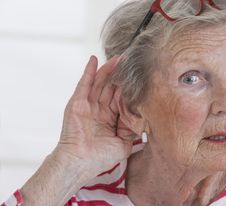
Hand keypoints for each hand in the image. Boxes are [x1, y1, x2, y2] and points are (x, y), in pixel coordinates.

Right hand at [55, 55, 134, 176]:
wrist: (80, 163)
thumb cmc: (100, 158)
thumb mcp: (123, 143)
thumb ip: (132, 130)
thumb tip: (143, 118)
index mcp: (109, 119)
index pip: (120, 99)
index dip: (128, 88)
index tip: (139, 77)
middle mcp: (99, 110)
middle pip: (111, 88)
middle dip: (120, 75)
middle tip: (129, 61)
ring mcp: (88, 105)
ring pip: (100, 83)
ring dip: (108, 69)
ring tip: (118, 57)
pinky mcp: (77, 102)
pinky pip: (84, 84)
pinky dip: (89, 71)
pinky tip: (94, 59)